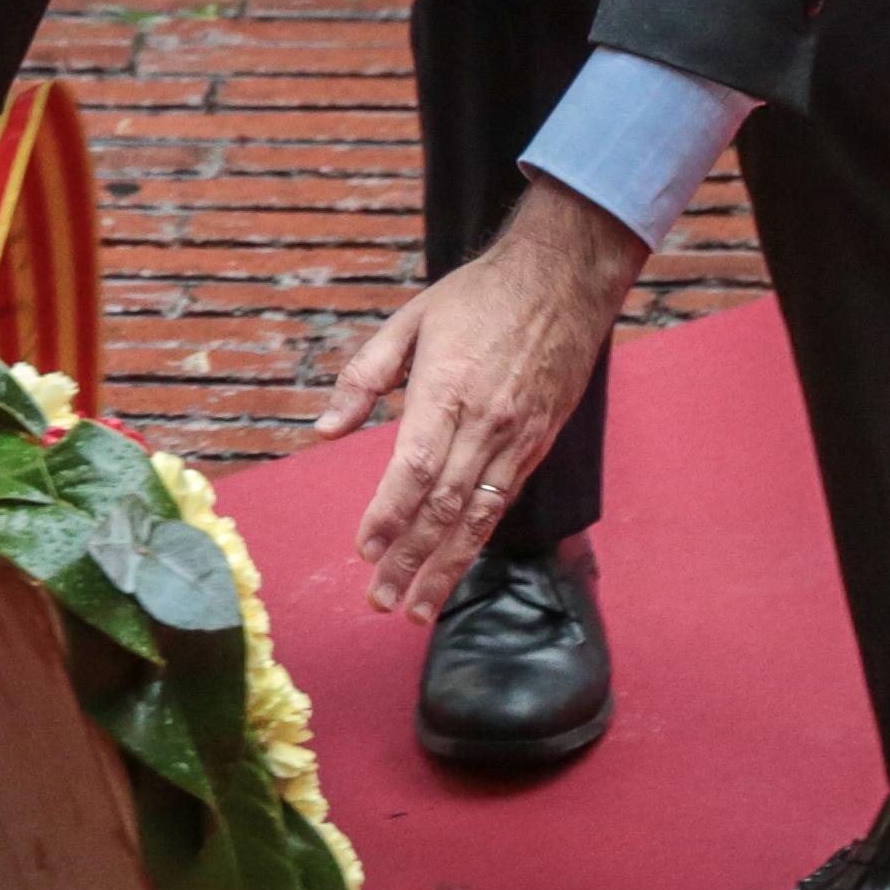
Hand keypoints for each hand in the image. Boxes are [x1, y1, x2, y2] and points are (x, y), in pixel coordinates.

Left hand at [321, 184, 647, 615]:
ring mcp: (517, 438)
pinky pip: (503, 500)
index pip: (414, 469)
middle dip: (411, 561)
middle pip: (443, 507)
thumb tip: (325, 430)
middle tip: (382, 602)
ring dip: (446, 567)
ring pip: (477, 516)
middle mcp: (485, 423)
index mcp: (446, 389)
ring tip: (418, 609)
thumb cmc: (479, 296)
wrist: (564, 280)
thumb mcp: (410, 321)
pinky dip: (479, 537)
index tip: (365, 551)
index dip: (389, 516)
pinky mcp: (538, 443)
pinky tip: (459, 563)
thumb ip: (364, 377)